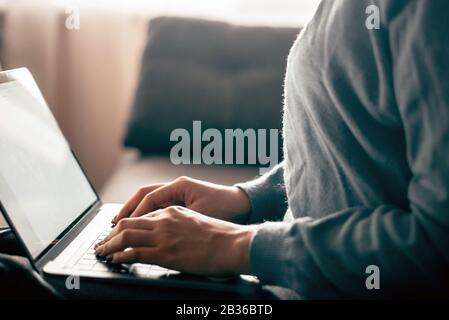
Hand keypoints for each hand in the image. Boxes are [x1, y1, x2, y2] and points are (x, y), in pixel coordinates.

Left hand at [95, 206, 255, 274]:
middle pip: (128, 222)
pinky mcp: (164, 253)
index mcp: (173, 211)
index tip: (118, 231)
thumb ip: (178, 223)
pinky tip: (116, 259)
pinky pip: (134, 253)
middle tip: (103, 241)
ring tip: (103, 251)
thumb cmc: (220, 235)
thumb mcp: (196, 221)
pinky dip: (120, 255)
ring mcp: (163, 236)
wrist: (231, 243)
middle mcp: (165, 220)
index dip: (125, 223)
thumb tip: (168, 233)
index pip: (141, 215)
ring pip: (126, 236)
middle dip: (111, 233)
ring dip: (110, 244)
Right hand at [112, 176, 250, 223]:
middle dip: (128, 207)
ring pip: (150, 199)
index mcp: (180, 185)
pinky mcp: (181, 200)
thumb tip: (154, 227)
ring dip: (135, 210)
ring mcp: (178, 192)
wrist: (242, 204)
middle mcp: (176, 186)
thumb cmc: (225, 208)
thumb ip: (178, 219)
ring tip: (122, 223)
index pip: (150, 196)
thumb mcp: (201, 215)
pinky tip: (141, 224)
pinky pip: (158, 205)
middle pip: (145, 193)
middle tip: (114, 222)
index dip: (136, 211)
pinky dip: (147, 213)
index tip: (125, 225)